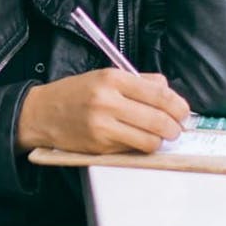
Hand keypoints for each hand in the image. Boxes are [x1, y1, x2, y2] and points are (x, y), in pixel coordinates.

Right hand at [17, 69, 189, 155]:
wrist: (41, 113)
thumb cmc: (76, 93)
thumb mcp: (105, 76)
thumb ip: (140, 82)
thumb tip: (169, 92)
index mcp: (113, 79)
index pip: (159, 94)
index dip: (178, 106)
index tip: (184, 112)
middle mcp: (108, 102)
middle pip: (158, 120)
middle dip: (175, 127)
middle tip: (177, 129)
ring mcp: (103, 127)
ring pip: (149, 140)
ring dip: (160, 141)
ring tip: (160, 137)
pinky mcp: (99, 147)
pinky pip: (132, 150)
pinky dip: (141, 147)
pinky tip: (138, 140)